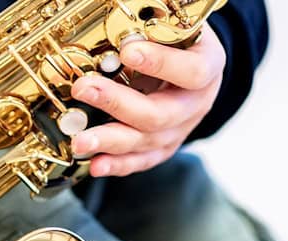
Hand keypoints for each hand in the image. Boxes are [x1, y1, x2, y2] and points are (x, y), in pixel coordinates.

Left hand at [70, 25, 225, 176]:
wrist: (192, 65)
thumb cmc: (181, 44)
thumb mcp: (176, 29)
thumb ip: (153, 34)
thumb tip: (122, 37)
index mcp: (207, 68)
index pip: (191, 71)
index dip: (161, 63)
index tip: (127, 51)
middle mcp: (195, 103)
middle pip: (160, 114)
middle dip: (117, 103)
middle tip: (85, 90)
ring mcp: (179, 129)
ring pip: (146, 141)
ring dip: (108, 141)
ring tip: (80, 140)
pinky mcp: (163, 147)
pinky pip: (141, 160)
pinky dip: (116, 164)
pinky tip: (95, 164)